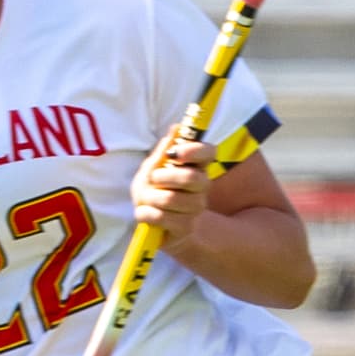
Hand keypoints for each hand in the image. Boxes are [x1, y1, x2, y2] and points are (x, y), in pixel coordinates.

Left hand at [130, 123, 213, 252]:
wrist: (155, 223)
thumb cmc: (156, 191)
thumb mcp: (154, 167)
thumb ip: (164, 150)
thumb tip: (176, 128)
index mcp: (197, 166)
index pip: (210, 152)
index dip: (195, 151)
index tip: (175, 154)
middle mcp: (202, 186)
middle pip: (190, 178)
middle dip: (164, 177)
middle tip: (153, 179)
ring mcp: (196, 208)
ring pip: (172, 199)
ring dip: (150, 198)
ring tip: (146, 199)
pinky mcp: (185, 228)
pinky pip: (161, 217)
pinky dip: (145, 213)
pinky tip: (145, 213)